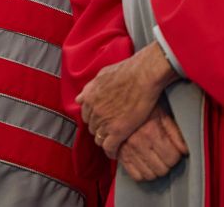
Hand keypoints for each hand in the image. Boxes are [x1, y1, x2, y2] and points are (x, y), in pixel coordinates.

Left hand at [76, 42, 178, 158]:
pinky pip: (109, 147)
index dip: (94, 118)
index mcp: (89, 97)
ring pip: (99, 138)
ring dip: (105, 139)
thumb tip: (80, 97)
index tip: (101, 120)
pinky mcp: (117, 131)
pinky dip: (111, 152)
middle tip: (109, 129)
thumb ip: (90, 88)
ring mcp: (104, 122)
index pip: (86, 115)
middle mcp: (94, 110)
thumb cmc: (127, 71)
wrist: (143, 75)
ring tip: (113, 141)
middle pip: (92, 127)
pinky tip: (115, 153)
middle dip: (100, 128)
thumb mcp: (102, 75)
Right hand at [117, 104, 188, 181]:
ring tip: (154, 159)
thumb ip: (175, 133)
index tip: (174, 151)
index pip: (172, 158)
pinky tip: (144, 163)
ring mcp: (127, 150)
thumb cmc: (140, 104)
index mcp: (151, 132)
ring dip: (154, 169)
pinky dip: (141, 173)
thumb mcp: (161, 114)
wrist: (116, 100)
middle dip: (166, 163)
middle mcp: (138, 143)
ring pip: (149, 175)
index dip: (176, 155)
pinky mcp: (118, 155)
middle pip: (162, 170)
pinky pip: (134, 175)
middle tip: (164, 154)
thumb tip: (185, 150)